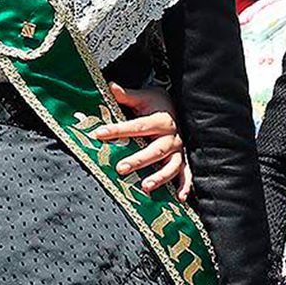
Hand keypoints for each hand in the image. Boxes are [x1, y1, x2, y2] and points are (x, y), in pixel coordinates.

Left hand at [98, 83, 191, 198]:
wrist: (180, 107)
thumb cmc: (157, 104)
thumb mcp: (143, 96)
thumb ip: (126, 95)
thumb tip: (109, 86)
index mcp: (160, 120)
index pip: (136, 126)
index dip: (117, 130)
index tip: (99, 133)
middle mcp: (172, 137)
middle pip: (156, 150)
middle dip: (139, 160)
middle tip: (120, 168)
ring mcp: (179, 150)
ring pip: (172, 165)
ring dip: (160, 177)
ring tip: (145, 186)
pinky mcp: (184, 159)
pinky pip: (187, 174)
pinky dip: (185, 186)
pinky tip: (179, 198)